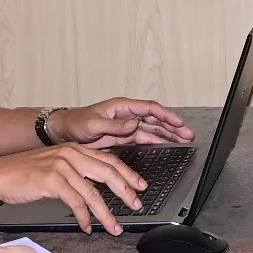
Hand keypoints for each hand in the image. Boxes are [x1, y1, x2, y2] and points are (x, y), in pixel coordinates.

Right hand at [0, 145, 147, 234]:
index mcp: (75, 149)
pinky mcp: (52, 180)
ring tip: (115, 226)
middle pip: (108, 172)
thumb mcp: (54, 165)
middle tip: (137, 205)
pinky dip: (84, 217)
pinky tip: (87, 227)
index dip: (127, 173)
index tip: (140, 186)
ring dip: (106, 213)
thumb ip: (75, 171)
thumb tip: (94, 187)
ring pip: (93, 192)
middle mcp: (71, 154)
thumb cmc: (22, 173)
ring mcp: (62, 166)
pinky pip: (76, 202)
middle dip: (126, 191)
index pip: (109, 160)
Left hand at [50, 98, 194, 146]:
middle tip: (189, 133)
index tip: (179, 123)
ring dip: (168, 134)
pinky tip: (166, 145)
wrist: (64, 132)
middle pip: (156, 118)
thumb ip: (114, 125)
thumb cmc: (76, 123)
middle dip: (173, 125)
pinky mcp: (123, 137)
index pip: (150, 109)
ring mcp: (126, 126)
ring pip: (153, 129)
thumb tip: (135, 124)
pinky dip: (156, 141)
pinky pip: (144, 138)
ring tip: (184, 139)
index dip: (166, 116)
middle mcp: (127, 115)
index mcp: (122, 107)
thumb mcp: (94, 124)